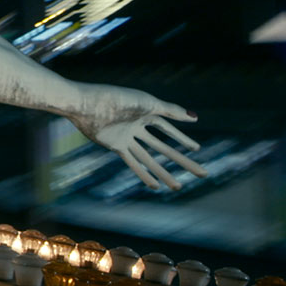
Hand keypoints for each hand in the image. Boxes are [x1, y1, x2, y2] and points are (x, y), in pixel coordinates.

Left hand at [65, 84, 207, 190]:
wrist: (86, 103)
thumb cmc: (116, 98)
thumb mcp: (147, 103)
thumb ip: (170, 111)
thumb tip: (195, 118)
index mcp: (145, 113)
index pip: (168, 129)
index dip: (182, 139)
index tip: (197, 150)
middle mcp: (137, 127)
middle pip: (163, 148)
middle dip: (180, 161)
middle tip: (199, 173)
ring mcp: (126, 137)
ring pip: (149, 159)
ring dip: (164, 173)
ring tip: (178, 187)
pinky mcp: (114, 146)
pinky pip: (132, 163)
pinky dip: (143, 174)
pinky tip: (155, 186)